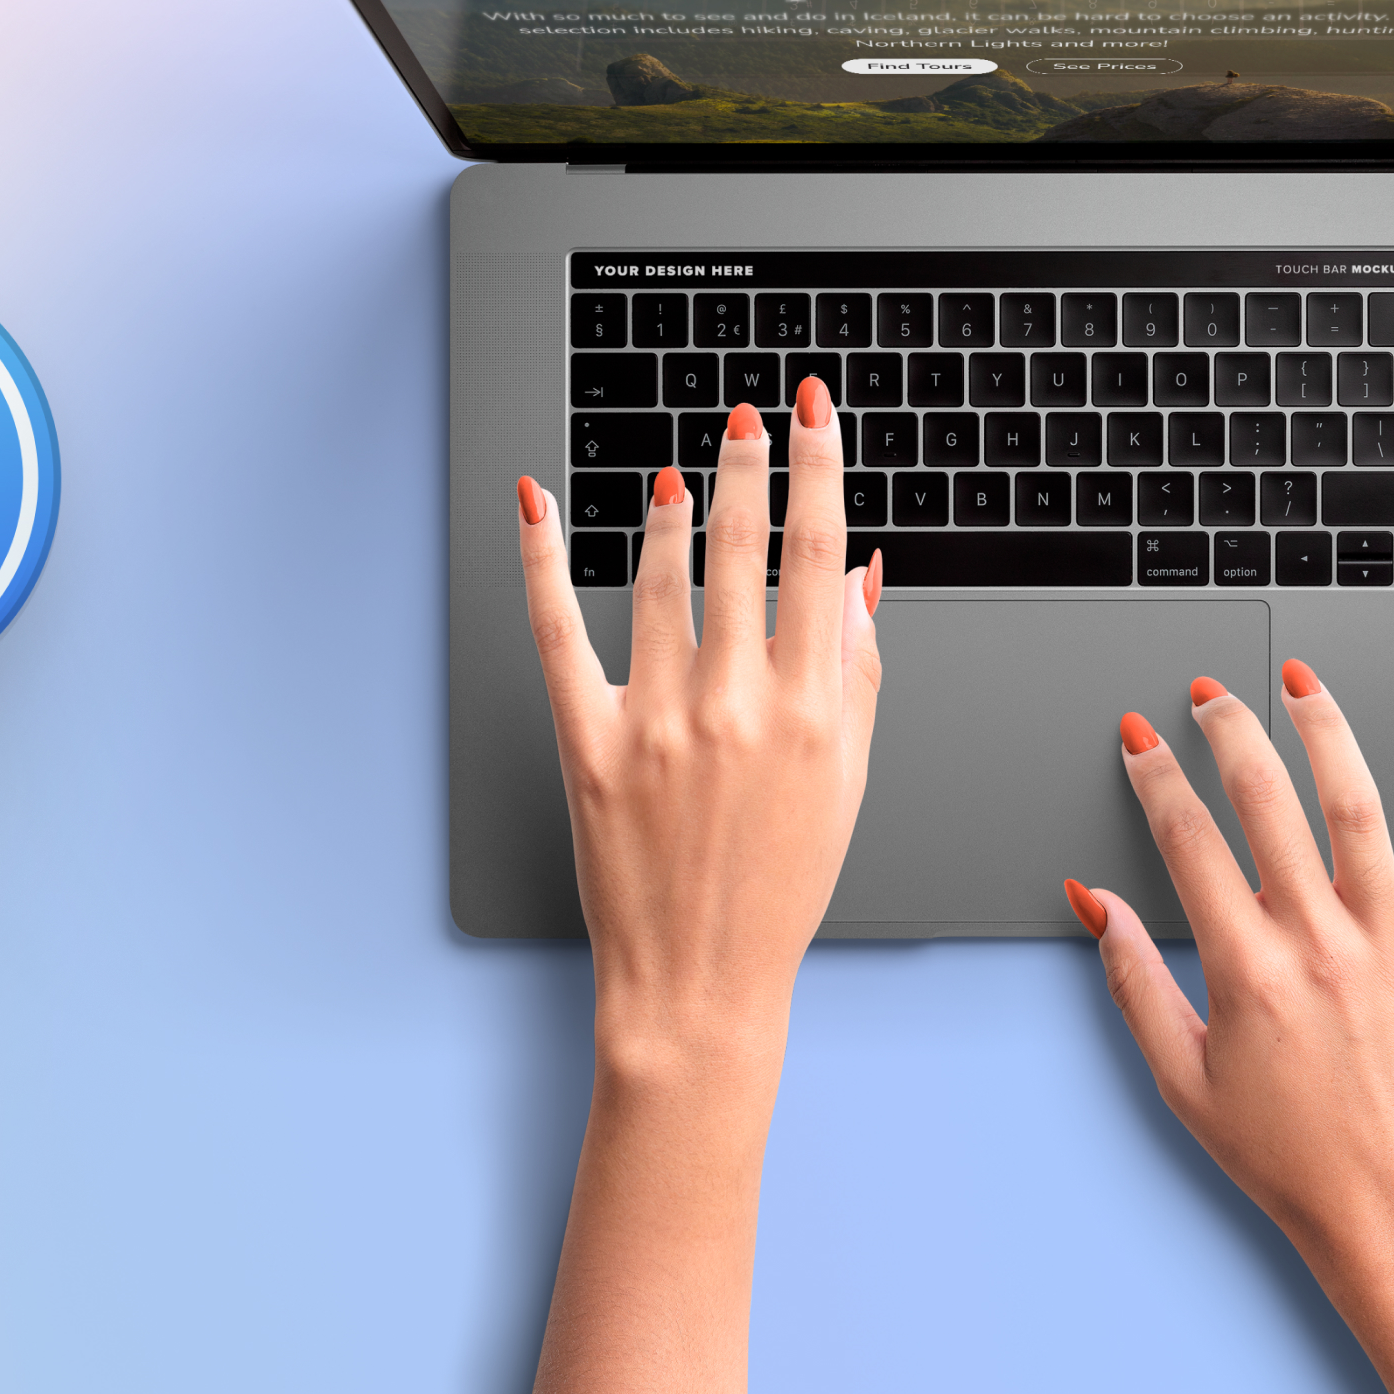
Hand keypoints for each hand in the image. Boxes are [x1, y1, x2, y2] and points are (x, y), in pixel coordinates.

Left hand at [510, 378, 881, 1393]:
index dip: (817, 470)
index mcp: (812, 710)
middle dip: (749, 467)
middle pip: (742, 551)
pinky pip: (557, 630)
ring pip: (661, 580)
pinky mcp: (588, 744)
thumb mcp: (847, 778)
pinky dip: (542, 559)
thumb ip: (854, 670)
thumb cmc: (779, 884)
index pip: (816, 556)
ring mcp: (657, 723)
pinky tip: (536, 504)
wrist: (701, 982)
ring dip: (675, 512)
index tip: (812, 411)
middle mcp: (736, 706)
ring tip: (686, 471)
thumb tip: (857, 573)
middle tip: (749, 414)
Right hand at [1071, 661, 1393, 1393]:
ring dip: (1328, 731)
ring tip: (1300, 681)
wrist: (1389, 1216)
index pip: (1189, 840)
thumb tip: (1095, 903)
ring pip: (1362, 809)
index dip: (1155, 776)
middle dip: (1228, 729)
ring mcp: (1392, 948)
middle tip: (1206, 696)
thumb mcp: (1180, 1079)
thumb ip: (1132, 982)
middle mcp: (1320, 945)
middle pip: (1269, 800)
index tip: (1137, 739)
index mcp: (1247, 971)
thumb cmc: (1286, 1160)